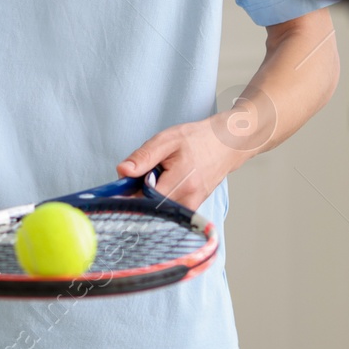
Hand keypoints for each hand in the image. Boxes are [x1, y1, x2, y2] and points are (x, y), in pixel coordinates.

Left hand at [116, 114, 251, 212]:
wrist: (225, 144)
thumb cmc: (197, 139)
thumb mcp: (166, 140)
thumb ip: (143, 157)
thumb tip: (122, 172)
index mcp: (181, 181)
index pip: (144, 199)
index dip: (129, 193)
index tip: (125, 182)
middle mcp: (188, 198)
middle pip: (150, 206)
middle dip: (140, 192)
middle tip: (145, 173)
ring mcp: (191, 206)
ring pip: (158, 209)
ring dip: (150, 195)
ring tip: (159, 175)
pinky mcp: (192, 208)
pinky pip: (167, 209)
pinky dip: (160, 198)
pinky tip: (166, 183)